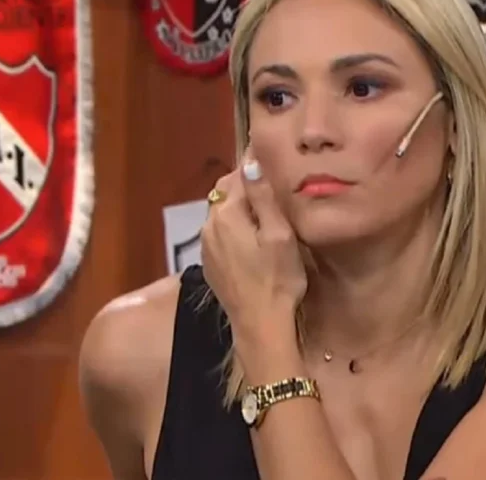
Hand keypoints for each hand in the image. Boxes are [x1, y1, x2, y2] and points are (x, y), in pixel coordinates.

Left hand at [200, 152, 306, 348]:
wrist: (260, 325)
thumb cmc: (277, 278)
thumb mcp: (278, 234)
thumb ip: (263, 196)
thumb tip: (249, 161)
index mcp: (226, 214)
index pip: (237, 175)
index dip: (254, 166)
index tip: (271, 160)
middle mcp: (209, 226)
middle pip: (225, 193)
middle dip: (244, 185)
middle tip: (271, 185)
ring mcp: (206, 247)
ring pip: (221, 214)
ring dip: (239, 207)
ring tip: (264, 211)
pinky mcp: (210, 264)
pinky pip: (220, 233)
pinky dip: (235, 227)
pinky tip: (252, 238)